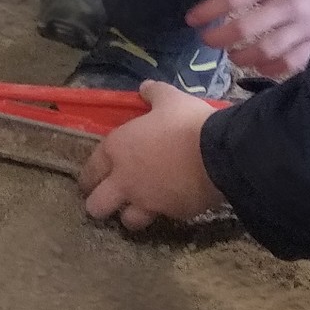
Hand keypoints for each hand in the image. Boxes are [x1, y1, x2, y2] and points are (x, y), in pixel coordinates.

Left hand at [78, 82, 223, 230]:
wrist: (219, 154)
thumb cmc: (187, 123)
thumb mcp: (170, 99)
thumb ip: (154, 94)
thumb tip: (145, 87)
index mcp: (117, 149)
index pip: (90, 171)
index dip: (90, 177)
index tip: (93, 180)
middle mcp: (124, 180)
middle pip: (96, 205)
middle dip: (100, 204)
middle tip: (112, 199)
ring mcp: (146, 201)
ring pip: (126, 221)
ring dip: (130, 216)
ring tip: (139, 208)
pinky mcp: (171, 215)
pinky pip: (162, 219)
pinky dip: (164, 214)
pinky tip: (172, 204)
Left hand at [187, 0, 309, 80]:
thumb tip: (217, 10)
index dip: (207, 11)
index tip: (191, 19)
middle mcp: (288, 3)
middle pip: (244, 28)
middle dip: (219, 38)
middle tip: (207, 41)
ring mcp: (305, 27)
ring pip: (265, 50)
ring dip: (242, 56)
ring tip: (233, 56)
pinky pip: (289, 63)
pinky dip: (270, 68)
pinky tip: (260, 66)